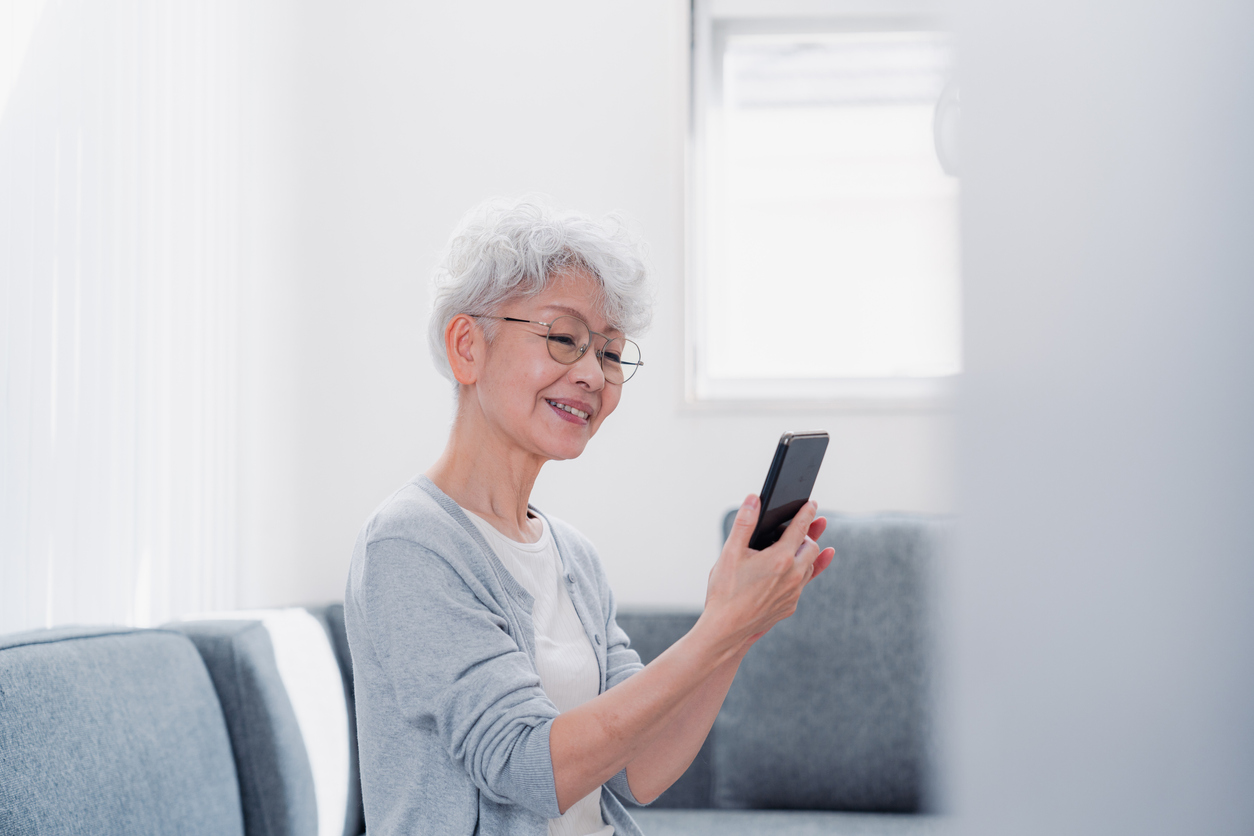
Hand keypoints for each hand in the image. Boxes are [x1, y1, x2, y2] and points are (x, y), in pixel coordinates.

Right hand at [702, 495, 836, 653]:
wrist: (726, 630)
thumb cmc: (725, 591)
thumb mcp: (730, 552)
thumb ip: (744, 522)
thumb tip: (754, 499)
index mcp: (781, 558)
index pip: (801, 528)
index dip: (807, 513)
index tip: (812, 503)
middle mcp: (793, 575)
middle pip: (812, 547)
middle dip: (807, 534)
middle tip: (798, 527)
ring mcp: (794, 593)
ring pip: (809, 567)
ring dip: (805, 554)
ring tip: (798, 546)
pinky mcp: (790, 606)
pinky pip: (802, 585)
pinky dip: (799, 573)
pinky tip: (792, 571)